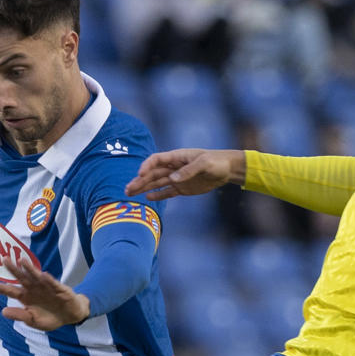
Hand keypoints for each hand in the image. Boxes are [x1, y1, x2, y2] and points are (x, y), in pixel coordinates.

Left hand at [0, 255, 88, 330]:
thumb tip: (3, 311)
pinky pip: (53, 283)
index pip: (11, 291)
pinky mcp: (59, 288)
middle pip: (21, 277)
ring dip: (29, 268)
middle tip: (4, 259)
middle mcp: (33, 289)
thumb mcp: (33, 320)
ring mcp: (46, 286)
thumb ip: (20, 316)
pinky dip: (48, 280)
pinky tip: (43, 275)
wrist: (69, 316)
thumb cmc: (49, 318)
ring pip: (36, 275)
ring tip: (22, 260)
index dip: (2, 288)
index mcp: (25, 297)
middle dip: (13, 269)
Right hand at [124, 149, 245, 200]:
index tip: (140, 174)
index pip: (156, 160)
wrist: (227, 169)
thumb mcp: (204, 163)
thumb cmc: (216, 161)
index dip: (147, 166)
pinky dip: (158, 195)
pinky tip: (148, 198)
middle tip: (127, 189)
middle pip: (152, 174)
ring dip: (144, 188)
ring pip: (156, 183)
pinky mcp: (182, 188)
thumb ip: (188, 171)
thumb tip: (173, 179)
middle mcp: (174, 167)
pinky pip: (167, 192)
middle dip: (139, 181)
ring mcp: (177, 178)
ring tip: (130, 193)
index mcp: (176, 157)